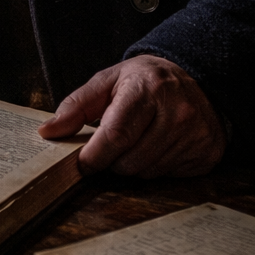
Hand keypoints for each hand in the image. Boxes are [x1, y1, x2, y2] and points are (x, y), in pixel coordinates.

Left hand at [38, 54, 226, 176]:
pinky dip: (156, 168)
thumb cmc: (145, 81)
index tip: (81, 163)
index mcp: (147, 90)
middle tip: (113, 146)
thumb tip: (47, 132)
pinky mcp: (207, 152)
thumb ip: (76, 106)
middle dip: (112, 161)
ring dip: (133, 165)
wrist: (198, 78)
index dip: (93, 156)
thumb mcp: (108, 81)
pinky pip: (168, 176)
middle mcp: (177, 112)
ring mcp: (196, 134)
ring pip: (148, 172)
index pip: (116, 135)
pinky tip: (158, 146)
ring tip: (137, 142)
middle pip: (130, 161)